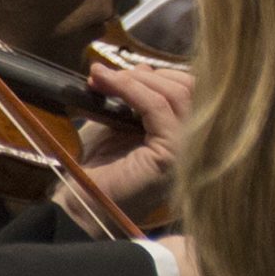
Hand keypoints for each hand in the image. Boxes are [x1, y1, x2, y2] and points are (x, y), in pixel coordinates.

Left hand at [70, 62, 193, 228]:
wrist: (79, 208)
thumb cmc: (96, 173)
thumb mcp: (116, 125)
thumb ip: (132, 99)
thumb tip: (143, 67)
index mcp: (185, 134)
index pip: (190, 90)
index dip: (156, 73)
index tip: (113, 71)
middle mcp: (195, 142)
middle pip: (191, 87)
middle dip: (147, 73)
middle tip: (105, 74)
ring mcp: (188, 149)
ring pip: (180, 93)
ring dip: (138, 79)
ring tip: (104, 78)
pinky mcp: (171, 154)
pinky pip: (159, 109)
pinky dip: (133, 90)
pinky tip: (110, 85)